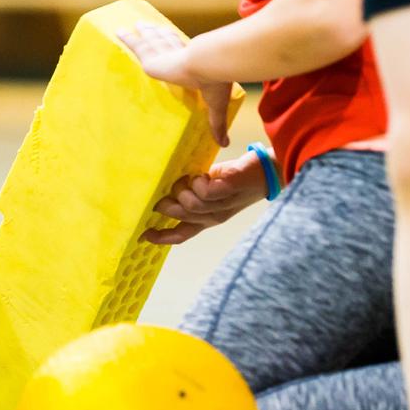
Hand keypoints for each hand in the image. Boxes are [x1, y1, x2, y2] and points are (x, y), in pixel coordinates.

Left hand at [119, 22, 231, 146]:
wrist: (208, 67)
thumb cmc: (214, 83)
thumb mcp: (216, 105)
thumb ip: (216, 123)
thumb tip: (224, 144)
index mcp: (194, 61)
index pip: (181, 50)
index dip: (175, 42)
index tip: (170, 36)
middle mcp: (177, 53)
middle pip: (163, 41)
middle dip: (156, 34)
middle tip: (146, 27)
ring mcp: (163, 54)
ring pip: (151, 40)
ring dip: (144, 32)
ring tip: (138, 25)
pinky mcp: (150, 58)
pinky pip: (136, 46)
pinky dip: (127, 39)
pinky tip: (118, 32)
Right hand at [144, 151, 269, 244]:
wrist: (266, 173)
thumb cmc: (234, 180)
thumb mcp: (208, 191)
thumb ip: (188, 195)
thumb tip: (162, 194)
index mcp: (206, 220)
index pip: (181, 234)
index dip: (162, 237)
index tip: (144, 234)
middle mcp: (213, 217)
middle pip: (179, 215)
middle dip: (168, 201)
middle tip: (171, 188)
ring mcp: (221, 206)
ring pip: (190, 204)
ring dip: (184, 188)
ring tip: (192, 178)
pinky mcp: (228, 191)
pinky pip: (204, 191)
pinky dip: (198, 180)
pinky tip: (204, 175)